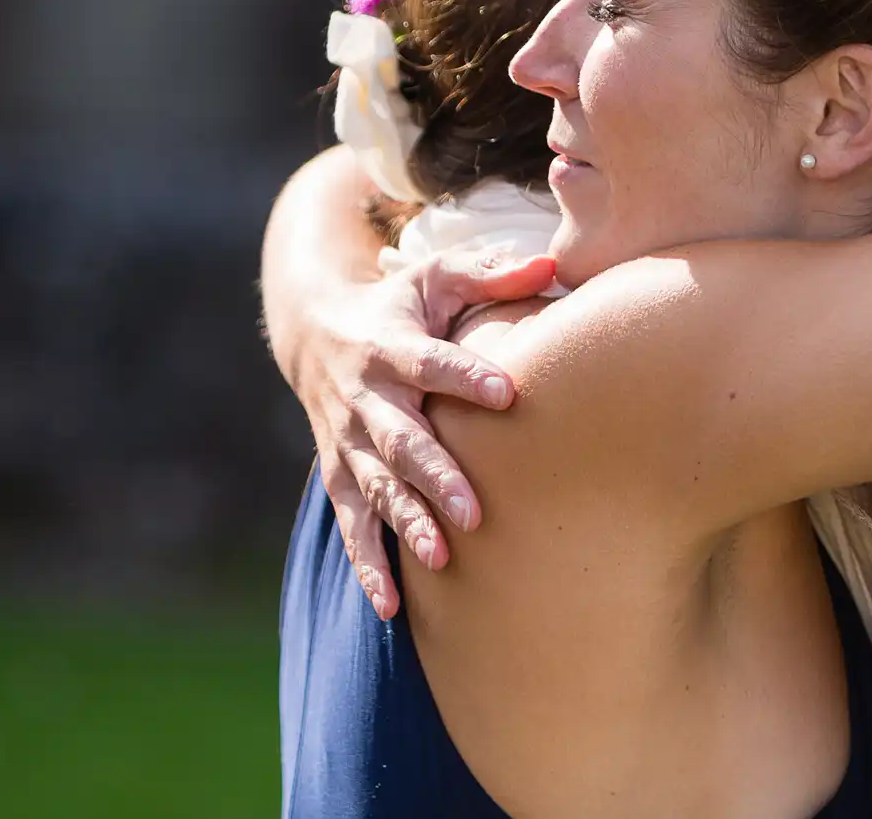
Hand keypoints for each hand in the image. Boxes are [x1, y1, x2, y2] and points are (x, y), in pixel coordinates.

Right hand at [278, 251, 557, 618]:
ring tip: (441, 559)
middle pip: (400, 440)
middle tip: (475, 511)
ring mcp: (347, 441)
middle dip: (435, 476)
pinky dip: (368, 564)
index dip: (465, 375)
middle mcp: (364, 398)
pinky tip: (392, 607)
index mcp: (389, 346)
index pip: (430, 361)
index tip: (508, 392)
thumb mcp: (436, 276)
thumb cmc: (400, 304)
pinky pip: (352, 524)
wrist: (317, 331)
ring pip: (375, 489)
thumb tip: (554, 265)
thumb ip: (491, 273)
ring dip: (405, 524)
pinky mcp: (340, 474)